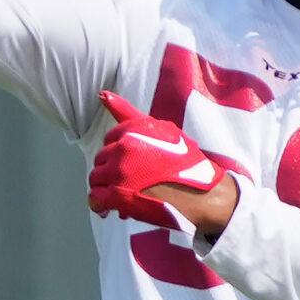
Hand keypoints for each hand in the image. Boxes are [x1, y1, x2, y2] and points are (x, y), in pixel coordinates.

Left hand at [87, 92, 231, 232]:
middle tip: (135, 181)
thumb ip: (128, 113)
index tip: (137, 163)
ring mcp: (119, 172)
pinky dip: (103, 204)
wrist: (203, 194)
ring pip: (96, 179)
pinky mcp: (117, 195)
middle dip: (113, 170)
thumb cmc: (186, 163)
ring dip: (108, 187)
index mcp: (134, 130)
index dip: (122, 153)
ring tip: (128, 194)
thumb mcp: (162, 131)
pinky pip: (96, 198)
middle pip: (101, 159)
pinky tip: (116, 206)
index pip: (110, 139)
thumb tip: (102, 93)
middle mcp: (123, 148)